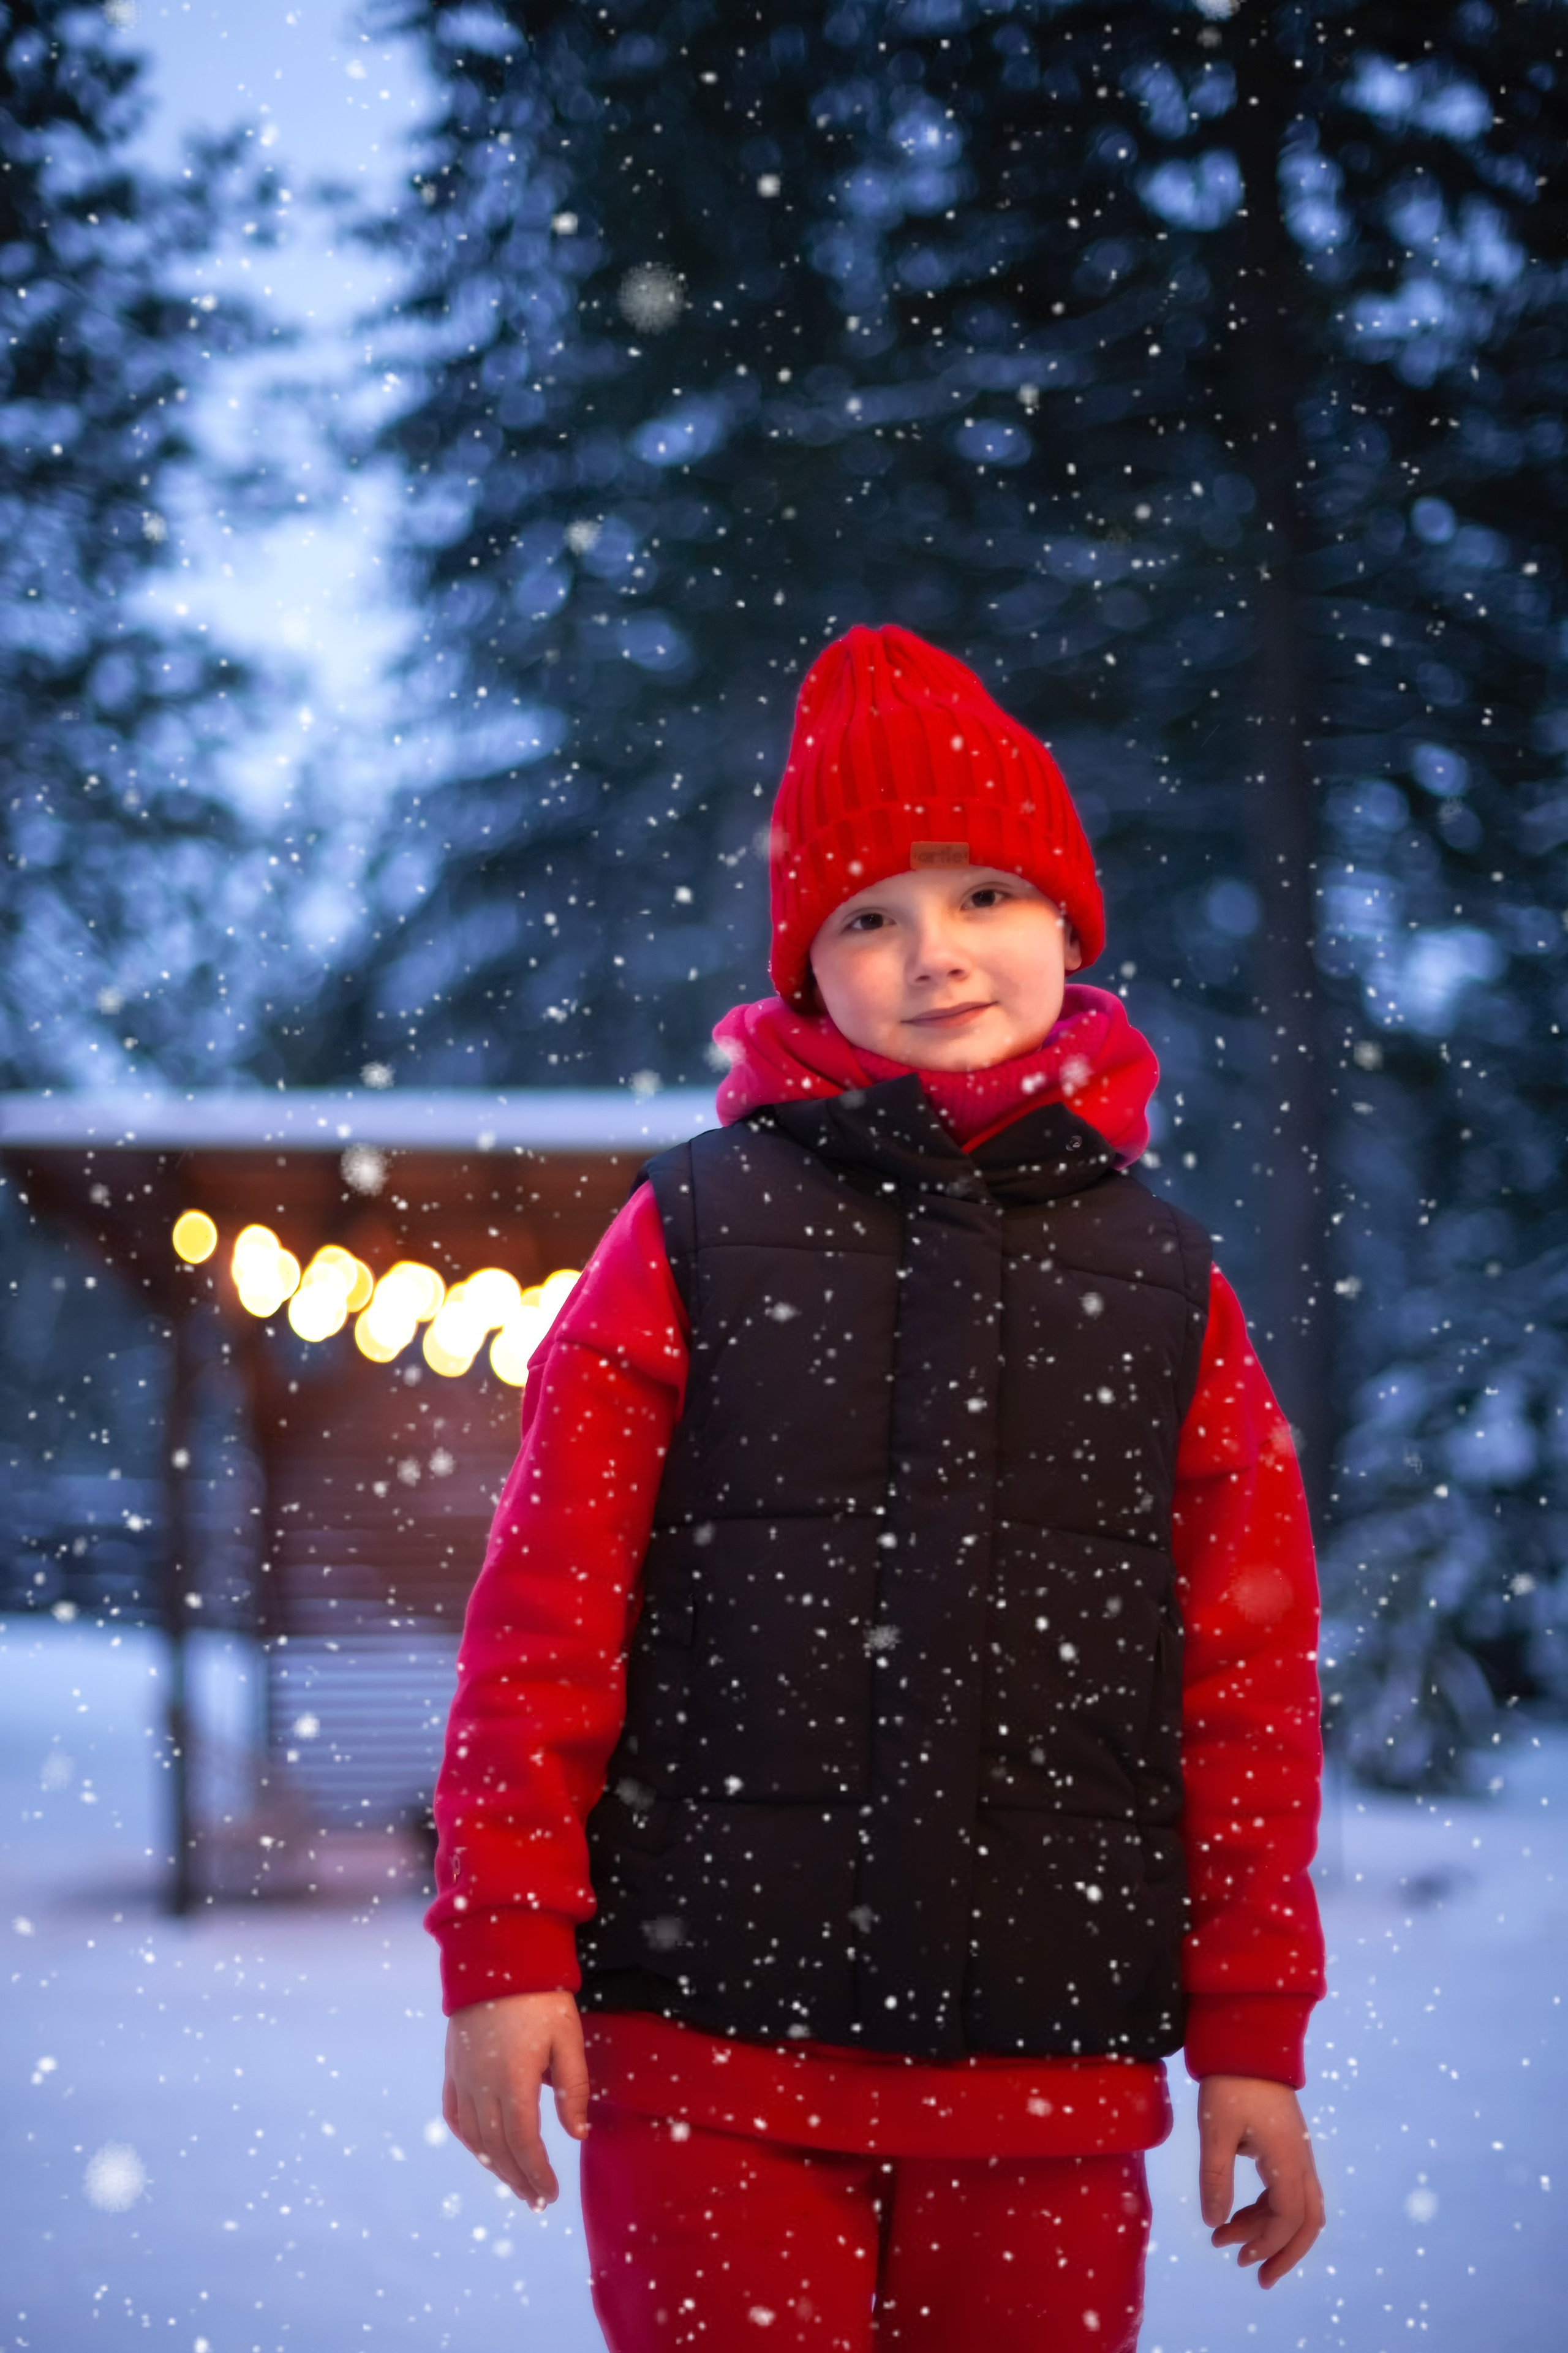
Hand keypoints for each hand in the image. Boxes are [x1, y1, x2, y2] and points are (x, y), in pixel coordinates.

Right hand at [442, 1990, 589, 2208]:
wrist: (497, 1956)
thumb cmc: (541, 1996)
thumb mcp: (568, 2037)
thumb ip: (573, 2088)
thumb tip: (577, 2134)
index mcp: (514, 2080)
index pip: (524, 2143)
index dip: (537, 2174)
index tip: (551, 2194)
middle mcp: (482, 2085)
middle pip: (499, 2148)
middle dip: (519, 2179)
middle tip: (538, 2201)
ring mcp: (463, 2077)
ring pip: (475, 2137)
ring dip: (495, 2166)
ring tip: (517, 2185)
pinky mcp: (453, 2066)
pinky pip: (455, 2115)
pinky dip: (469, 2140)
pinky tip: (483, 2152)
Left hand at [1198, 2075, 1323, 2288]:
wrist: (1248, 2043)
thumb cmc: (1230, 2083)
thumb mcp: (1215, 2130)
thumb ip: (1215, 2177)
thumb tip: (1214, 2223)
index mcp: (1288, 2159)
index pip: (1288, 2218)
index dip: (1267, 2243)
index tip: (1237, 2255)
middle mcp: (1301, 2161)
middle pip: (1307, 2222)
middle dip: (1284, 2253)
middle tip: (1257, 2276)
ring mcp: (1298, 2155)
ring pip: (1299, 2208)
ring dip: (1271, 2232)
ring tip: (1230, 2244)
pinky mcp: (1289, 2148)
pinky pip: (1287, 2191)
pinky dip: (1267, 2211)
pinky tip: (1238, 2216)